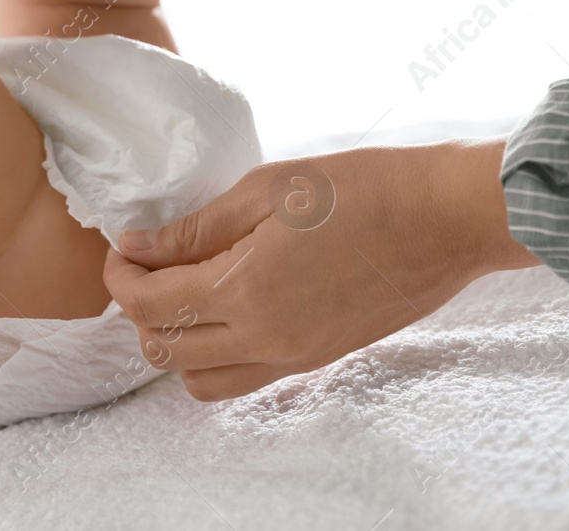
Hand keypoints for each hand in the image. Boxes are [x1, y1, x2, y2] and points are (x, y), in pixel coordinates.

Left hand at [103, 140, 537, 399]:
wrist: (447, 219)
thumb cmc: (364, 188)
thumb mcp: (269, 189)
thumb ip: (196, 228)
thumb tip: (138, 246)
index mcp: (247, 290)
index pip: (149, 305)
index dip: (120, 275)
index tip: (124, 245)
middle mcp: (266, 338)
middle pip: (164, 352)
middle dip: (140, 309)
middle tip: (149, 263)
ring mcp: (295, 356)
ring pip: (200, 380)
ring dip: (177, 342)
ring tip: (187, 289)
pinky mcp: (318, 359)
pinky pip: (244, 379)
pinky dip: (218, 354)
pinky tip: (229, 304)